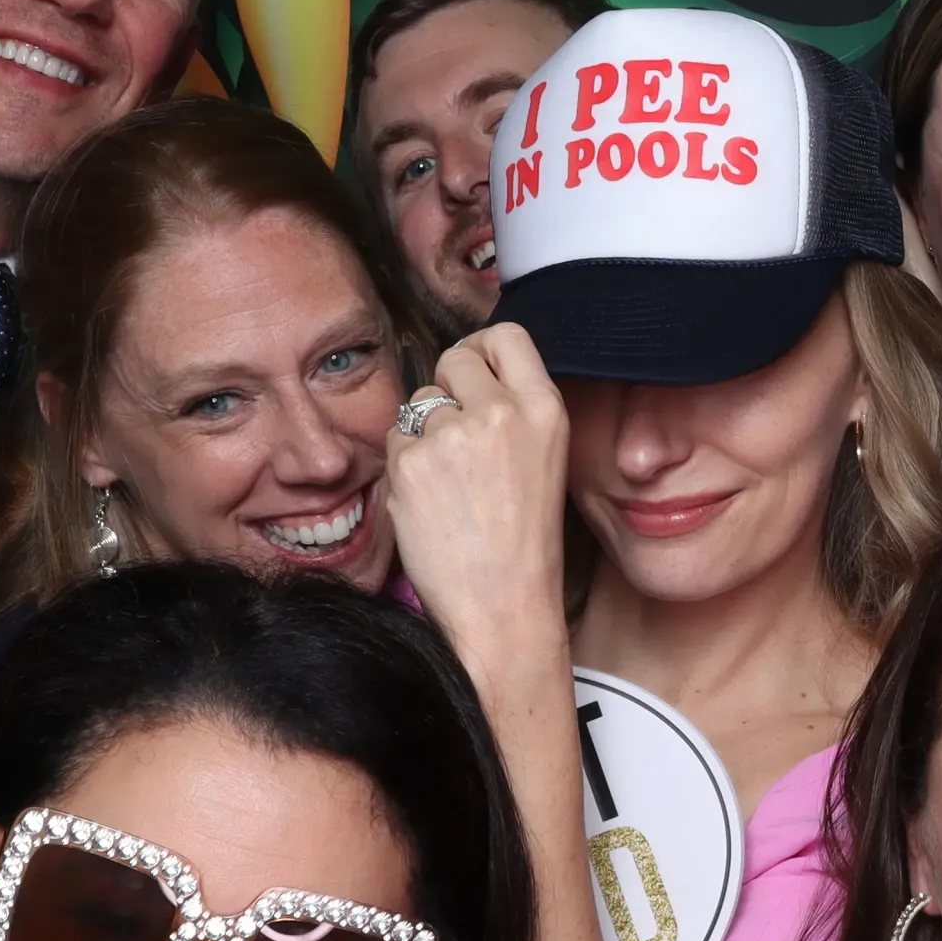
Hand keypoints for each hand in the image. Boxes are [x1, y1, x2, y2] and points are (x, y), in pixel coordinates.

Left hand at [387, 323, 570, 657]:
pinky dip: (405, 464)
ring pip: (420, 400)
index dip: (484, 350)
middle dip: (449, 389)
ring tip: (449, 483)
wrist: (502, 605)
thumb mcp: (546, 459)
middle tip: (456, 437)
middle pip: (455, 357)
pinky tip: (429, 500)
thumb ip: (516, 409)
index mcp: (545, 409)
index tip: (476, 374)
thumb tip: (473, 371)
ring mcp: (453, 434)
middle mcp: (501, 412)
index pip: (507, 334)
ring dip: (425, 431)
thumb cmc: (524, 542)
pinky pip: (395, 437)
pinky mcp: (410, 460)